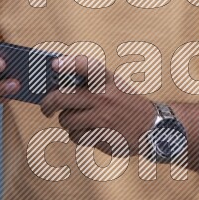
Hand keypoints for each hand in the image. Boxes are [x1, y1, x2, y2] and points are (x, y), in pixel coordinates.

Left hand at [40, 57, 154, 154]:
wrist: (152, 128)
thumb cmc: (127, 104)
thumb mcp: (115, 85)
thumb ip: (91, 82)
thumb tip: (58, 84)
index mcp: (108, 80)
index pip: (86, 66)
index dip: (68, 64)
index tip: (54, 65)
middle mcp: (103, 96)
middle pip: (60, 98)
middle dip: (47, 104)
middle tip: (46, 109)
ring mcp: (102, 116)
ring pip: (66, 120)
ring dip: (68, 122)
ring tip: (79, 121)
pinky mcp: (100, 135)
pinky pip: (76, 135)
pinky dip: (78, 135)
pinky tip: (91, 132)